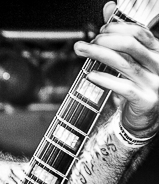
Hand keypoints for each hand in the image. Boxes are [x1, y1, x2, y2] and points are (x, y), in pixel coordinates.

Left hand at [73, 1, 158, 137]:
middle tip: (87, 43)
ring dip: (99, 55)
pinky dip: (105, 80)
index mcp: (157, 53)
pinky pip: (123, 87)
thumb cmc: (136, 87)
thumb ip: (121, 35)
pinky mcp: (145, 100)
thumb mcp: (131, 59)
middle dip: (105, 40)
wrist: (143, 120)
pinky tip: (90, 75)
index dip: (118, 28)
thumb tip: (109, 7)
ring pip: (124, 64)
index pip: (139, 33)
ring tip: (83, 51)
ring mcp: (153, 83)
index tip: (100, 30)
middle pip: (130, 46)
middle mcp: (158, 66)